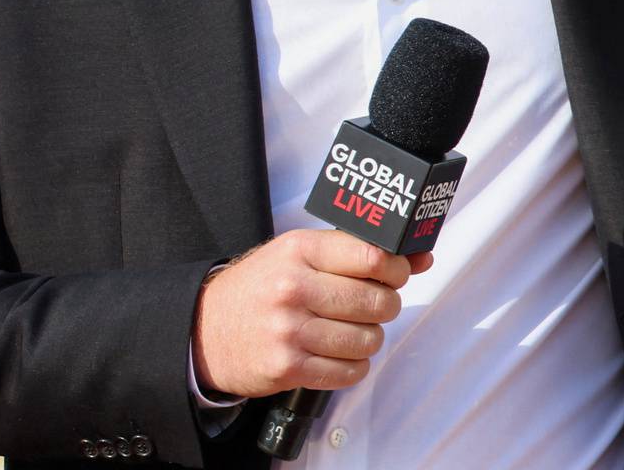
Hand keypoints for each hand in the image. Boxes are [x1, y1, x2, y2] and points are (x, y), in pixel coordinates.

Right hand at [191, 229, 434, 398]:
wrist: (203, 330)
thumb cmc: (259, 288)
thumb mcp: (300, 254)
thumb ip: (357, 252)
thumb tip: (421, 257)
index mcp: (300, 251)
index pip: (373, 257)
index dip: (397, 269)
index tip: (396, 275)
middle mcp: (294, 288)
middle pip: (376, 301)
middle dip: (386, 306)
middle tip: (372, 306)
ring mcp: (290, 330)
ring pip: (368, 339)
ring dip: (369, 338)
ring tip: (351, 330)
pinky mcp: (287, 367)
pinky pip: (348, 371)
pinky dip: (354, 366)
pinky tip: (338, 354)